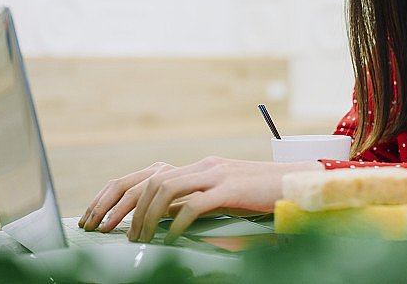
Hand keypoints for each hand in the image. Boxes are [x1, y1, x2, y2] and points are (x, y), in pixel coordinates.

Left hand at [79, 156, 322, 243]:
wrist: (299, 183)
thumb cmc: (264, 196)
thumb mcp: (227, 198)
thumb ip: (200, 202)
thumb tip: (169, 221)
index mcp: (201, 167)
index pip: (152, 176)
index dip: (124, 196)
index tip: (107, 218)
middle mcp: (204, 166)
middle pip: (151, 181)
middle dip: (126, 207)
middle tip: (115, 233)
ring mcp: (217, 174)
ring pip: (166, 189)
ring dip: (146, 216)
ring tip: (139, 239)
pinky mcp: (230, 189)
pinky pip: (194, 205)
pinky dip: (177, 223)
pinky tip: (171, 239)